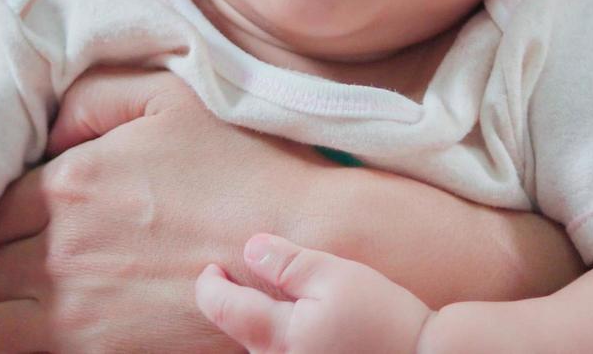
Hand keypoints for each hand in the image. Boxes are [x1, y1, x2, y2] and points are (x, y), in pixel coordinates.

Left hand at [0, 68, 581, 352]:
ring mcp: (74, 309)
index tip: (37, 214)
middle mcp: (60, 246)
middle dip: (10, 257)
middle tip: (49, 256)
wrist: (304, 249)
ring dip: (8, 307)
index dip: (11, 209)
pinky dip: (19, 344)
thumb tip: (43, 128)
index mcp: (70, 181)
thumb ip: (94, 96)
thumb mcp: (172, 99)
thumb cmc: (246, 170)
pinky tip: (56, 330)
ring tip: (46, 299)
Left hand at [196, 233, 432, 353]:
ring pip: (262, 348)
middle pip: (240, 333)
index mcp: (281, 337)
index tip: (210, 268)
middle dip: (232, 306)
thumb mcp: (336, 276)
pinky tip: (297, 325)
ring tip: (268, 301)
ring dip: (257, 325)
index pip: (223, 310)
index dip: (210, 287)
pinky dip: (280, 339)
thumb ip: (288, 263)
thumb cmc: (383, 316)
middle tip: (231, 280)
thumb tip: (249, 249)